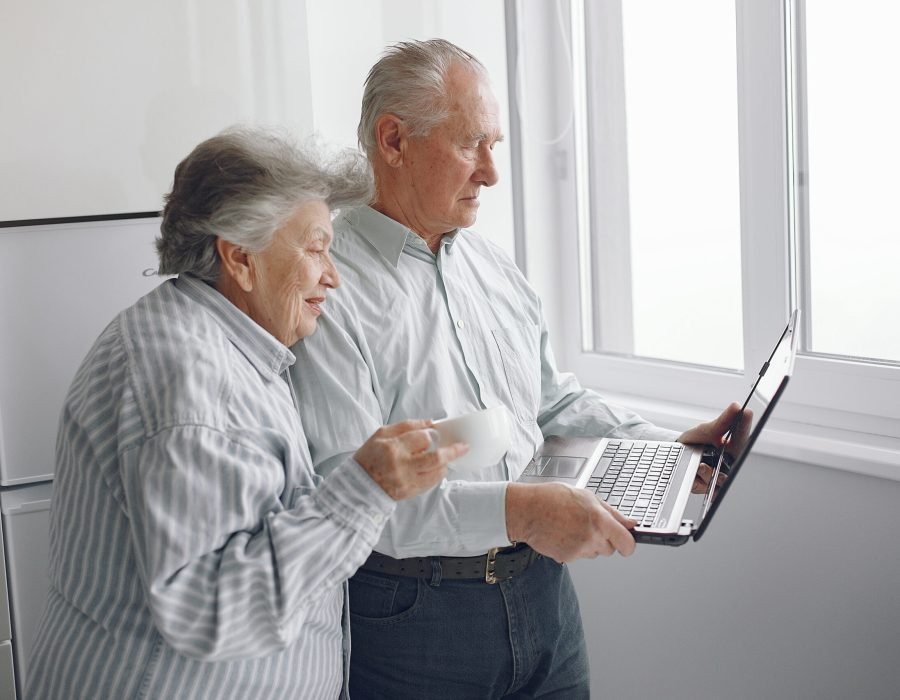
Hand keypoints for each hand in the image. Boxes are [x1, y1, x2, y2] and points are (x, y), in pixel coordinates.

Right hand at [354, 420, 467, 500]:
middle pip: (437, 458)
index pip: (423, 438)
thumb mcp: (381, 434)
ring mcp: (407, 481)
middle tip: (464, 446)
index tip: (435, 434)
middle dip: (454, 451)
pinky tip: (437, 469)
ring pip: (437, 472)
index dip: (432, 434)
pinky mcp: (410, 492)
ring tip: (448, 457)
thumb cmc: (369, 457)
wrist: (358, 486)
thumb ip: (406, 426)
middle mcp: (402, 465)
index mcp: (393, 447)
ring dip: (446, 463)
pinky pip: (432, 483)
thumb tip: (430, 422)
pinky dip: (437, 474)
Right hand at [505, 482, 636, 561]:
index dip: (628, 545)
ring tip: (572, 526)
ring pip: (594, 553)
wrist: (526, 510)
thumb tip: (630, 523)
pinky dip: (574, 547)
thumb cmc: (552, 498)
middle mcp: (591, 538)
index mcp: (599, 520)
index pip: (627, 543)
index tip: (626, 544)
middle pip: (610, 549)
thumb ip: (612, 512)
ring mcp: (579, 550)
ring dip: (589, 543)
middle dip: (604, 540)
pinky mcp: (567, 558)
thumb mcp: (587, 496)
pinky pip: (579, 556)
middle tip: (588, 525)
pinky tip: (563, 533)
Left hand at [678, 402, 743, 493]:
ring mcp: (717, 476)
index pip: (742, 435)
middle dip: (733, 455)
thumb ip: (722, 421)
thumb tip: (736, 406)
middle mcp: (728, 463)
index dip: (745, 424)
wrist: (674, 455)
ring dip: (712, 474)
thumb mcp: (706, 430)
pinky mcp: (706, 487)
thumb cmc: (694, 441)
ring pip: (721, 479)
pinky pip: (709, 490)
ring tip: (702, 466)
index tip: (747, 411)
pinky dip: (702, 483)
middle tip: (730, 447)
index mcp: (732, 448)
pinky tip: (696, 476)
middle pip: (735, 463)